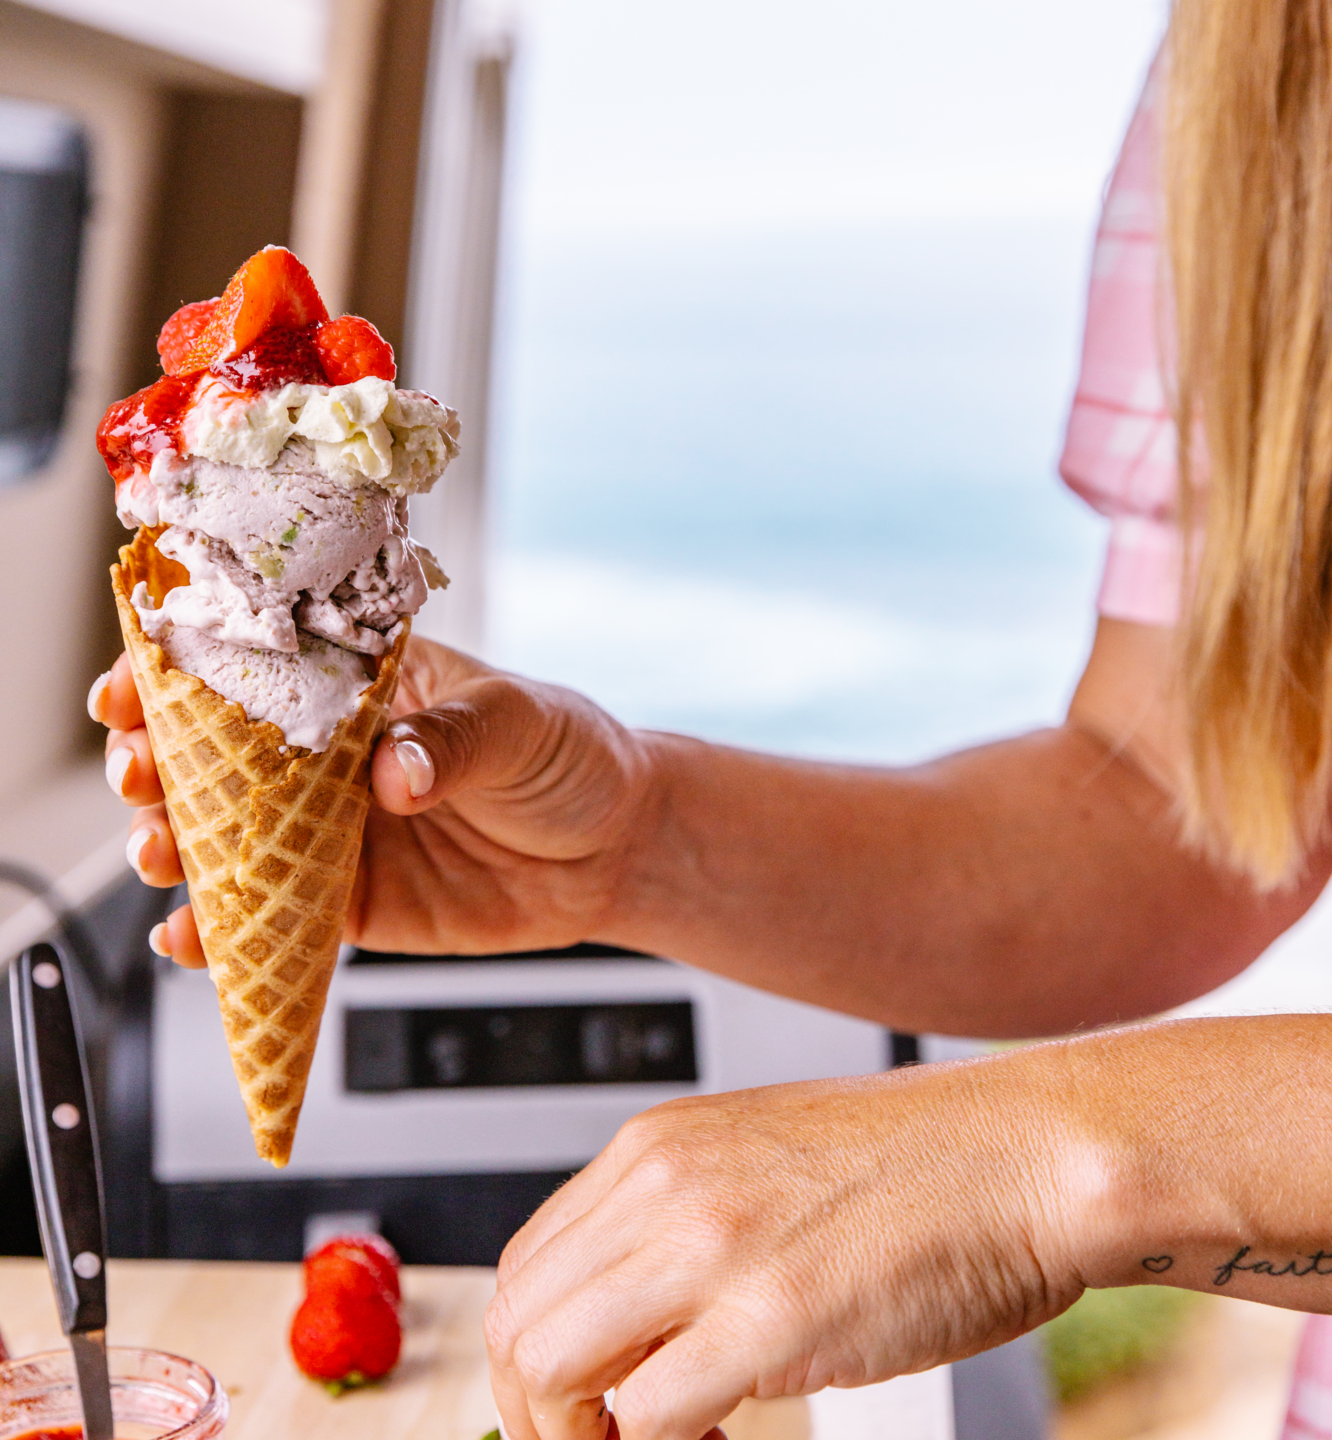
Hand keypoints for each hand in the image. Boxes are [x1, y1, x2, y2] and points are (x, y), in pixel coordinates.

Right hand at [89, 637, 658, 966]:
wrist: (616, 848)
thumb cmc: (569, 754)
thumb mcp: (517, 720)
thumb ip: (451, 740)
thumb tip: (391, 773)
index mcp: (359, 684)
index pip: (253, 665)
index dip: (179, 670)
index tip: (133, 685)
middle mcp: (328, 757)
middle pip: (213, 755)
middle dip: (155, 761)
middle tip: (137, 771)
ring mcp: (330, 832)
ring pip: (225, 839)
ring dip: (172, 844)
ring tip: (157, 850)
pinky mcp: (348, 902)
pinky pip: (269, 917)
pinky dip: (221, 932)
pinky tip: (188, 937)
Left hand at [485, 1054, 1082, 1439]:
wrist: (1023, 1155)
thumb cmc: (916, 1167)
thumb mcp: (761, 1162)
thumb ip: (681, 1223)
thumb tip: (633, 1322)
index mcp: (656, 1146)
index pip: (529, 1264)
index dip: (538, 1353)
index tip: (580, 1402)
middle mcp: (664, 1184)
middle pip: (521, 1319)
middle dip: (541, 1411)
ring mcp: (711, 1245)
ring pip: (551, 1369)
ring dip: (579, 1438)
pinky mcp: (770, 1317)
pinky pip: (645, 1418)